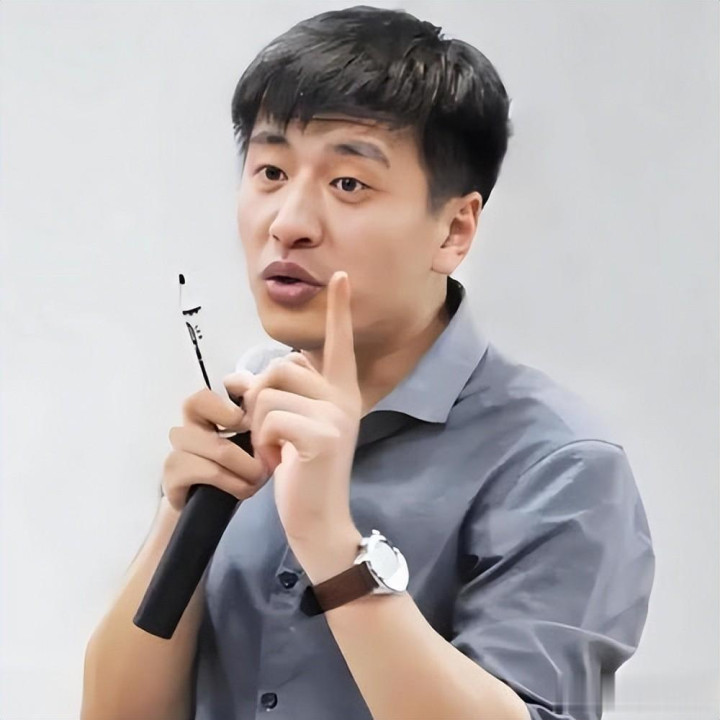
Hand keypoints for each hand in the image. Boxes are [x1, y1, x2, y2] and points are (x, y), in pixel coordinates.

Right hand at [163, 383, 269, 512]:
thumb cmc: (237, 467)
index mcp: (207, 409)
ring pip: (218, 446)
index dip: (236, 394)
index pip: (212, 386)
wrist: (213, 508)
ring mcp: (178, 448)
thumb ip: (259, 413)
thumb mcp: (254, 438)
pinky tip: (244, 489)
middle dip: (237, 422)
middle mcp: (188, 423)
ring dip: (247, 465)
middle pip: (198, 402)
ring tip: (261, 476)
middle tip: (262, 445)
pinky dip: (233, 482)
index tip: (255, 419)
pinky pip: (208, 471)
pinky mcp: (173, 474)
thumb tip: (268, 392)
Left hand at [226, 271, 361, 544]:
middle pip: (280, 366)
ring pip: (268, 393)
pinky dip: (261, 442)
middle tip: (270, 435)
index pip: (339, 344)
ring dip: (257, 426)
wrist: (318, 521)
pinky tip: (276, 462)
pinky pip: (269, 418)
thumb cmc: (302, 474)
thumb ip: (275, 397)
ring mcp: (336, 415)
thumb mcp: (289, 429)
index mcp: (340, 394)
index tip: (342, 277)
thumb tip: (236, 378)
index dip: (339, 310)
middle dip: (259, 400)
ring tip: (274, 450)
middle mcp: (344, 398)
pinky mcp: (322, 435)